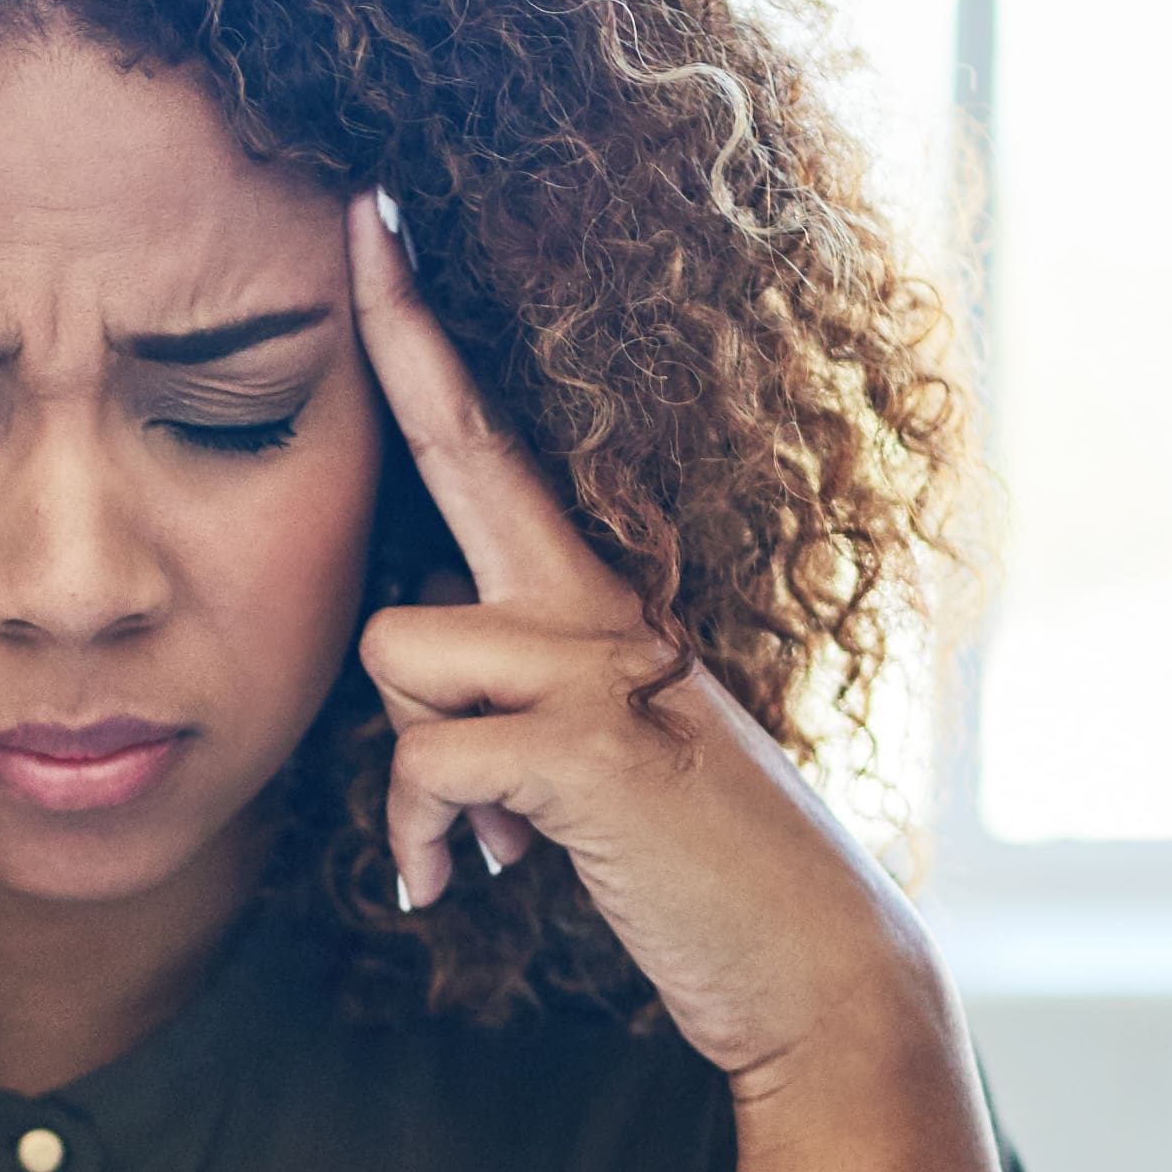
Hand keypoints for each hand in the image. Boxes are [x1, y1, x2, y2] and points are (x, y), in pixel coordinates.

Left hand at [351, 202, 932, 1103]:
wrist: (811, 963)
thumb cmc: (693, 863)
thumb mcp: (598, 755)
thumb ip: (513, 700)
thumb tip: (425, 707)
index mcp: (601, 598)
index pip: (493, 442)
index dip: (426, 335)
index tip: (375, 218)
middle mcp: (602, 604)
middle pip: (461, 450)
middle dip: (399, 336)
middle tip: (360, 207)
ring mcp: (600, 666)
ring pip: (397, 650)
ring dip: (413, 764)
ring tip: (488, 831)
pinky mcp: (586, 748)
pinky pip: (421, 761)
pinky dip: (424, 837)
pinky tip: (474, 879)